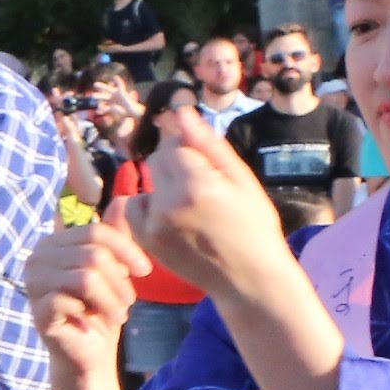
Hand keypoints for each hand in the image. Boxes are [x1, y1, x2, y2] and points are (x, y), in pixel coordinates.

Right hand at [23, 216, 150, 382]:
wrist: (90, 351)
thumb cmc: (102, 308)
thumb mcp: (116, 269)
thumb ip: (116, 237)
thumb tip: (123, 201)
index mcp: (53, 243)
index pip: (95, 231)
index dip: (126, 248)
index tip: (146, 270)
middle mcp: (36, 259)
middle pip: (92, 253)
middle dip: (120, 279)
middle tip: (128, 300)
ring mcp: (32, 284)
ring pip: (86, 277)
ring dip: (112, 297)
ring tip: (120, 311)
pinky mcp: (37, 310)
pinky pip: (72, 300)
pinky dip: (96, 311)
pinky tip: (97, 321)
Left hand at [126, 115, 297, 303]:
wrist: (248, 277)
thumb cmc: (254, 224)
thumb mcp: (241, 179)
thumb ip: (208, 145)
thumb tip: (181, 111)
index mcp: (197, 185)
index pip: (173, 144)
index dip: (190, 149)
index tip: (209, 166)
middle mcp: (169, 204)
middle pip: (157, 160)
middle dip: (176, 163)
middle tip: (203, 186)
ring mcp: (153, 225)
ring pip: (145, 183)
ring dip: (162, 185)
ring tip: (191, 205)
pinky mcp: (145, 241)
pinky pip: (135, 208)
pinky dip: (150, 207)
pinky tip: (175, 219)